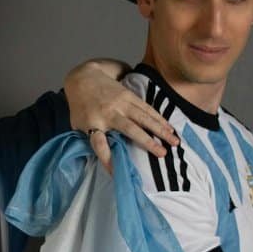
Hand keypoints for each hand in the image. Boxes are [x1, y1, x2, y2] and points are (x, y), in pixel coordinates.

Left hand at [63, 60, 178, 172]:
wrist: (83, 78)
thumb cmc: (79, 106)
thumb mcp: (77, 124)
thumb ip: (88, 138)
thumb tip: (96, 158)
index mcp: (93, 124)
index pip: (100, 145)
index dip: (107, 159)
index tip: (115, 173)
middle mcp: (109, 114)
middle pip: (130, 129)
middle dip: (147, 142)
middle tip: (163, 154)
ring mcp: (121, 104)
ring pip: (143, 117)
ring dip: (160, 129)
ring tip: (174, 141)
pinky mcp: (129, 96)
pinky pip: (146, 108)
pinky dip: (159, 118)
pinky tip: (169, 127)